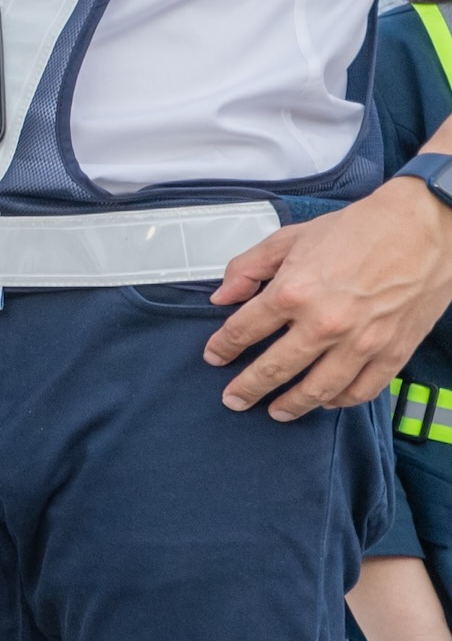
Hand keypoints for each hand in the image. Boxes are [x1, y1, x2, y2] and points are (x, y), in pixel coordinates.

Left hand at [204, 181, 451, 416]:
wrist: (424, 229)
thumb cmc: (361, 230)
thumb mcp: (291, 238)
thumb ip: (248, 268)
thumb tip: (222, 297)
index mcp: (293, 292)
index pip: (242, 331)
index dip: (223, 348)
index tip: (215, 357)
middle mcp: (324, 324)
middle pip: (273, 369)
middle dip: (247, 389)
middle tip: (233, 399)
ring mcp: (360, 343)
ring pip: (317, 389)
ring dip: (292, 405)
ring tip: (276, 411)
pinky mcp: (393, 352)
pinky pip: (362, 389)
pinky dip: (340, 400)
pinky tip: (326, 400)